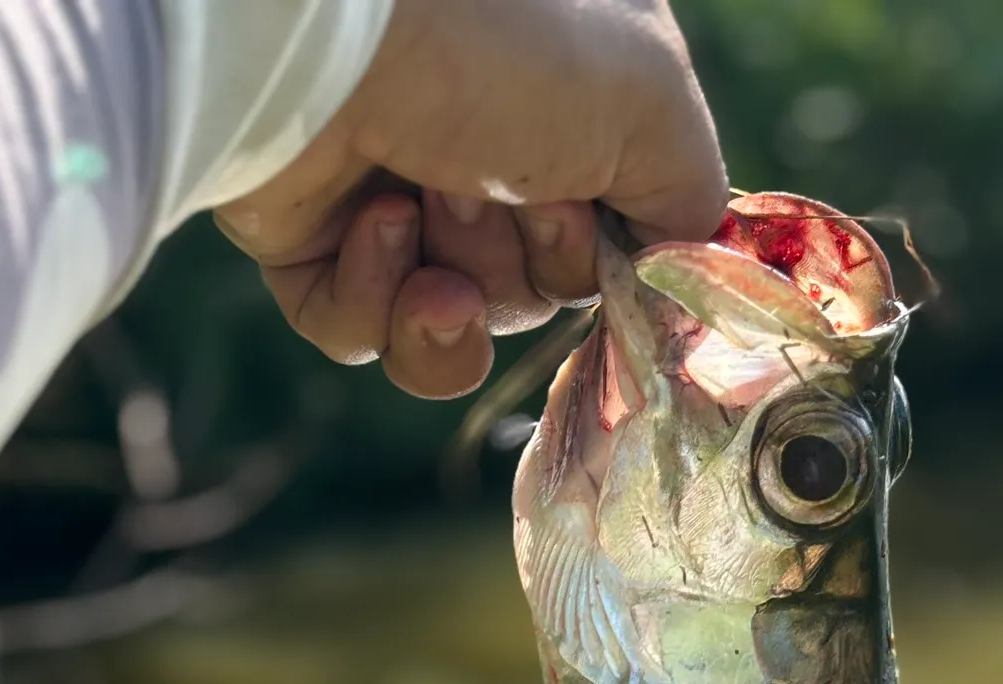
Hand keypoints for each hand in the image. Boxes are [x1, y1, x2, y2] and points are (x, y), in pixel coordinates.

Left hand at [213, 0, 726, 398]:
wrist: (328, 24)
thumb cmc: (505, 42)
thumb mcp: (652, 106)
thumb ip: (691, 205)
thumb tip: (680, 284)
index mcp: (568, 110)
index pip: (606, 244)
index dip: (600, 264)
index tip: (589, 228)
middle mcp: (486, 151)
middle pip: (530, 295)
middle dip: (519, 263)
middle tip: (492, 182)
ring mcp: (395, 195)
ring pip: (449, 328)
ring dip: (448, 291)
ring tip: (417, 201)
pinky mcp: (311, 240)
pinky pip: (361, 335)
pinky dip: (373, 297)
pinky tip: (370, 218)